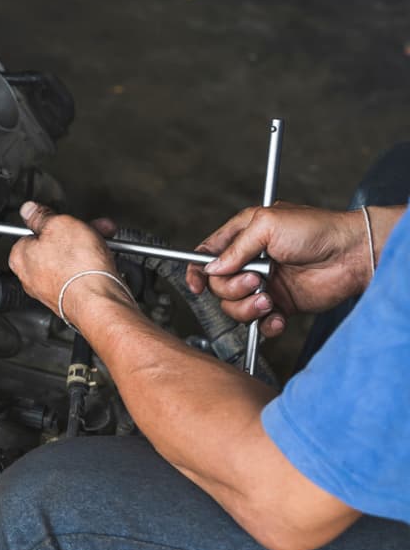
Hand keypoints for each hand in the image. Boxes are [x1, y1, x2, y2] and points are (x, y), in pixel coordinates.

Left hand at [8, 201, 130, 324]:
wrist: (99, 301)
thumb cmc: (76, 268)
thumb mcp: (58, 225)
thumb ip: (41, 216)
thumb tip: (29, 210)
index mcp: (20, 257)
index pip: (31, 233)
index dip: (52, 223)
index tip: (64, 219)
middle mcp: (31, 277)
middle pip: (53, 246)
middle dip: (75, 233)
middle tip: (90, 227)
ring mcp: (51, 290)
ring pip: (69, 260)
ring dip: (87, 247)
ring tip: (103, 241)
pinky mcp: (70, 298)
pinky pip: (79, 275)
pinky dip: (91, 266)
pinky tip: (104, 262)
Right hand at [185, 202, 370, 337]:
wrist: (352, 255)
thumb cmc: (317, 230)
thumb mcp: (268, 225)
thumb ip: (235, 247)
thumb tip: (212, 268)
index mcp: (243, 237)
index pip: (207, 255)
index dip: (197, 270)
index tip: (197, 284)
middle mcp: (251, 262)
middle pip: (218, 285)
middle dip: (232, 288)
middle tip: (256, 281)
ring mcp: (264, 284)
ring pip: (235, 307)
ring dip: (248, 307)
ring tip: (269, 299)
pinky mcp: (281, 305)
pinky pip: (260, 323)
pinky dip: (266, 324)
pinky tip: (279, 316)